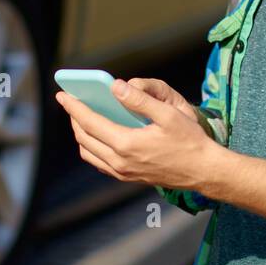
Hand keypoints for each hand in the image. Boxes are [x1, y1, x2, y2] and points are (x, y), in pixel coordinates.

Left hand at [54, 77, 218, 191]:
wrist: (203, 171)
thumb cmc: (189, 141)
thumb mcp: (168, 114)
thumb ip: (140, 100)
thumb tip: (115, 86)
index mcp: (127, 144)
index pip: (90, 122)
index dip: (74, 107)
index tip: (62, 95)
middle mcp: (120, 162)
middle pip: (84, 138)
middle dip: (74, 118)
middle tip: (71, 102)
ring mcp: (122, 173)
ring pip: (89, 153)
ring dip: (81, 134)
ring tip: (82, 116)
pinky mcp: (127, 178)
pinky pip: (99, 162)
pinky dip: (92, 147)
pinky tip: (98, 135)